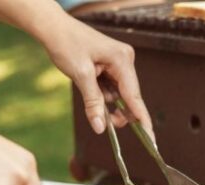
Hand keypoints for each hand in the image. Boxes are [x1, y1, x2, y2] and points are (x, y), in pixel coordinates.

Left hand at [40, 16, 153, 138]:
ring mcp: (120, 63)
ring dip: (105, 100)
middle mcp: (125, 61)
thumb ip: (93, 102)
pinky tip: (91, 84)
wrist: (53, 27)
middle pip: (129, 98)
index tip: (151, 138)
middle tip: (105, 122)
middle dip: (117, 110)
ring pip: (119, 95)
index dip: (142, 119)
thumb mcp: (80, 75)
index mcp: (122, 60)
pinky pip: (112, 88)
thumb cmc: (66, 44)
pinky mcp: (112, 66)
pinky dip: (102, 93)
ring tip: (88, 87)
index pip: (135, 97)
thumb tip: (101, 128)